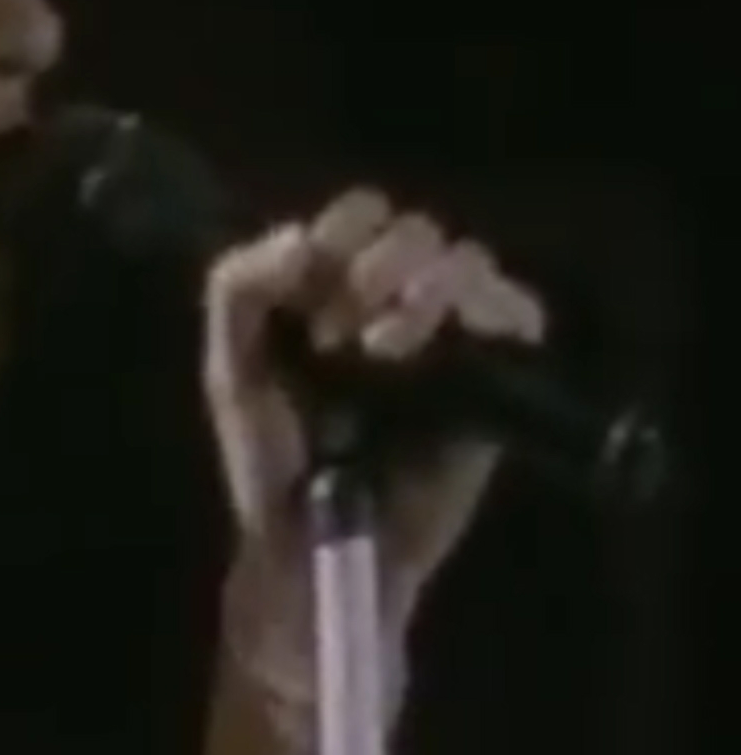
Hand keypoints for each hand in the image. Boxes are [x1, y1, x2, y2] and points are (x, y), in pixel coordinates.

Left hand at [201, 188, 545, 702]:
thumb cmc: (269, 455)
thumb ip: (240, 287)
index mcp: (334, 285)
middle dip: (375, 266)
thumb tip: (302, 238)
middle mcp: (397, 299)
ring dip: (422, 288)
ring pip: (468, 260)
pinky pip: (521, 313)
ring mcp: (451, 336)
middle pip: (414, 229)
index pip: (360, 213)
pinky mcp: (496, 380)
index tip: (308, 294)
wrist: (313, 541)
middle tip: (338, 333)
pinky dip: (490, 311)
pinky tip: (439, 350)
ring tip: (380, 350)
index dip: (339, 235)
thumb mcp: (231, 366)